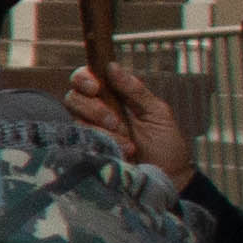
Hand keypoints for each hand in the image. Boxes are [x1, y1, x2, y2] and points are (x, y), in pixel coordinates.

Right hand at [63, 58, 190, 180]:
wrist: (169, 177)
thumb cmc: (166, 144)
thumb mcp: (157, 113)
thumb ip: (135, 90)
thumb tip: (112, 65)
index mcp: (113, 97)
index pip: (85, 79)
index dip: (83, 78)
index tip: (96, 88)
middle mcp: (96, 112)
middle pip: (73, 97)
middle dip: (92, 108)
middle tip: (114, 120)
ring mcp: (90, 133)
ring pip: (75, 120)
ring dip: (100, 128)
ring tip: (126, 141)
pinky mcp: (87, 151)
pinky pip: (80, 141)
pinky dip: (103, 143)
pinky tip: (123, 151)